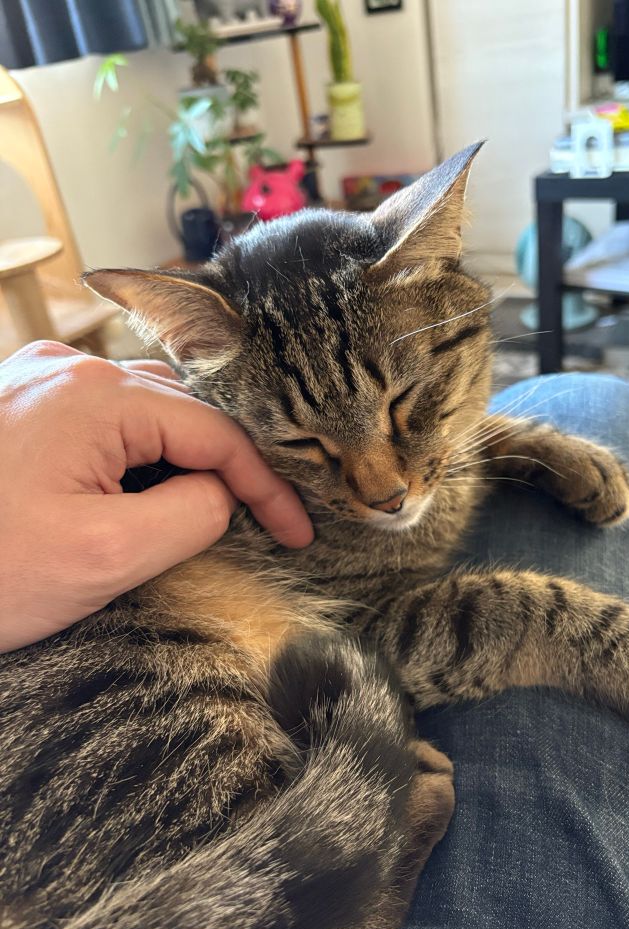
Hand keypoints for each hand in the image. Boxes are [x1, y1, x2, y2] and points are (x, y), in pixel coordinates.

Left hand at [0, 341, 312, 652]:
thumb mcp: (103, 556)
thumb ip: (190, 516)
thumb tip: (222, 495)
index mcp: (95, 397)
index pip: (216, 433)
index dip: (268, 484)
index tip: (299, 533)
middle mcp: (69, 369)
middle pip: (185, 412)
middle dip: (231, 466)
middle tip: (271, 521)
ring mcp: (38, 380)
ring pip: (147, 412)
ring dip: (187, 457)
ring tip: (218, 508)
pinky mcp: (20, 404)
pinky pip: (105, 420)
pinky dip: (142, 453)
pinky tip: (148, 487)